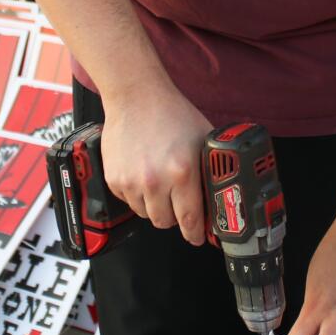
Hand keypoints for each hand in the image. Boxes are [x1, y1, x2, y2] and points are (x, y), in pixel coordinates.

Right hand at [101, 83, 208, 245]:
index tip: (198, 237)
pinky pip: (128, 201)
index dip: (195, 234)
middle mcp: (155, 181)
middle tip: (178, 204)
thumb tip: (220, 195)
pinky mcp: (114, 179)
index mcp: (182, 172)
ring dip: (154, 206)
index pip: (190, 219)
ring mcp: (131, 181)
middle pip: (165, 223)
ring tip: (160, 185)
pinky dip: (137, 195)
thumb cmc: (172, 114)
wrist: (136, 96)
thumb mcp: (203, 139)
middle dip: (174, 217)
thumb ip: (211, 169)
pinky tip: (143, 175)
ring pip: (145, 214)